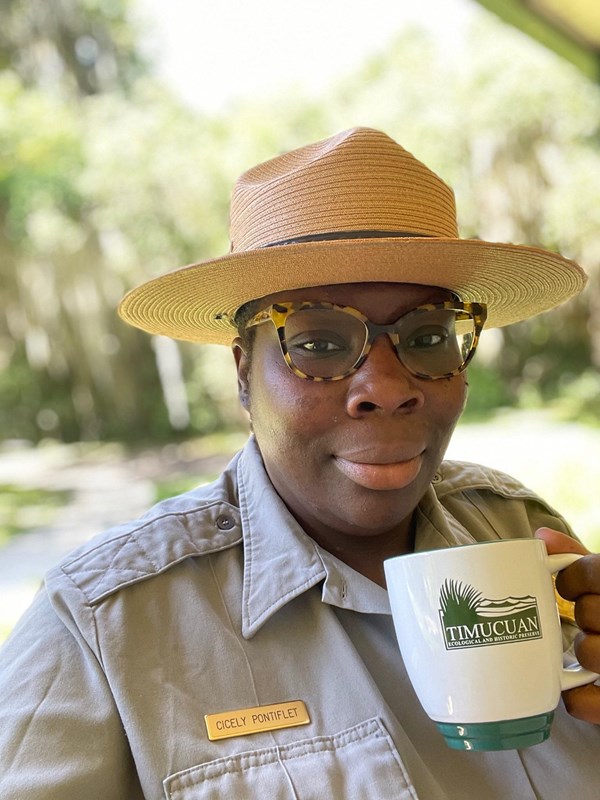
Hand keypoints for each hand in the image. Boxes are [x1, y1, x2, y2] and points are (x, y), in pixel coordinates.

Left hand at [535, 527, 599, 722]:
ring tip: (590, 648)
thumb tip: (542, 538)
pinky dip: (579, 697)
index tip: (568, 588)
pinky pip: (589, 701)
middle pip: (590, 612)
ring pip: (590, 653)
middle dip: (584, 614)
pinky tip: (578, 688)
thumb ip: (581, 559)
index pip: (595, 571)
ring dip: (583, 651)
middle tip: (586, 618)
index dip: (573, 579)